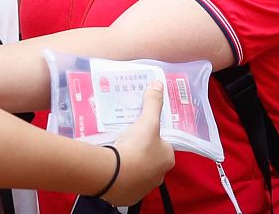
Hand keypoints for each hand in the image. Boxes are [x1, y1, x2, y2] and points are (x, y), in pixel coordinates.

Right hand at [101, 82, 174, 205]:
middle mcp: (159, 176)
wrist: (114, 174)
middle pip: (150, 159)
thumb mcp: (147, 121)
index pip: (163, 145)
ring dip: (129, 162)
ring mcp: (143, 187)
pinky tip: (111, 164)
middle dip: (140, 150)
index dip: (152, 137)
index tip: (140, 130)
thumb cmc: (136, 147)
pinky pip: (124, 182)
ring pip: (137, 171)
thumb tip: (159, 84)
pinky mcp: (127, 195)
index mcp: (167, 158)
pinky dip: (119, 174)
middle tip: (126, 138)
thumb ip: (153, 103)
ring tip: (116, 149)